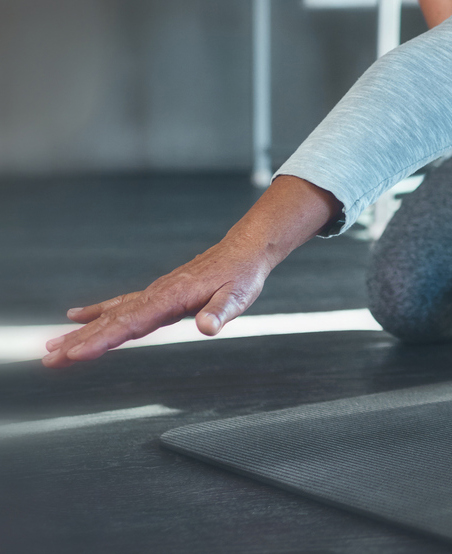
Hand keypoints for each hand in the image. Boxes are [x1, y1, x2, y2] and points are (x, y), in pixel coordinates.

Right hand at [42, 174, 340, 367]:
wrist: (244, 251)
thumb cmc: (241, 275)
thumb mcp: (239, 296)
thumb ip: (221, 312)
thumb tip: (208, 328)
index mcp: (172, 298)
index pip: (131, 323)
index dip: (102, 339)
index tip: (76, 354)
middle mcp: (156, 295)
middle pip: (111, 321)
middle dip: (79, 341)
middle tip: (49, 358)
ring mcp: (154, 294)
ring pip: (110, 315)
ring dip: (81, 332)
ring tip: (51, 347)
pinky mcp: (157, 295)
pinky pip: (120, 305)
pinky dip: (97, 312)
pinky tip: (77, 318)